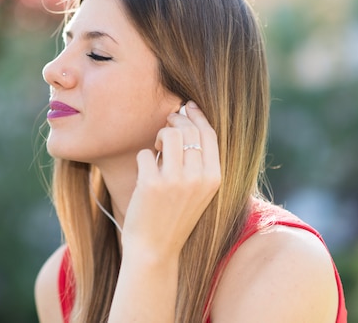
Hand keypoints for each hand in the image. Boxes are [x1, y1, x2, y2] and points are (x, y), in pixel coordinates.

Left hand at [122, 100, 221, 259]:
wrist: (155, 249)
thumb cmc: (175, 216)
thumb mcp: (199, 191)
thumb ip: (200, 161)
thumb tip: (190, 117)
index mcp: (214, 178)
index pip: (209, 133)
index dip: (196, 115)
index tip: (186, 107)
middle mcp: (199, 177)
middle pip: (188, 129)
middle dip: (175, 119)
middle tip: (165, 126)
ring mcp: (175, 181)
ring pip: (168, 134)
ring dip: (159, 135)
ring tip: (156, 150)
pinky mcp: (151, 184)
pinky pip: (145, 153)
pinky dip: (143, 158)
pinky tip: (144, 172)